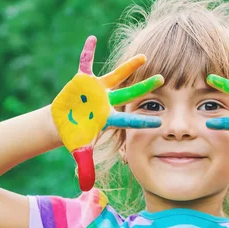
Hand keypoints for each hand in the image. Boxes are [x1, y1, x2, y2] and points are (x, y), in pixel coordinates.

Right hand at [51, 35, 163, 190]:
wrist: (63, 122)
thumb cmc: (75, 136)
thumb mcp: (80, 152)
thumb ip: (85, 168)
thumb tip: (86, 188)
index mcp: (108, 117)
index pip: (128, 118)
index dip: (142, 119)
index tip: (161, 120)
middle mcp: (108, 101)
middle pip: (130, 93)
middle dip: (146, 87)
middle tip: (165, 80)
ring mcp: (97, 90)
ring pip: (116, 76)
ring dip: (129, 67)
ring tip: (145, 57)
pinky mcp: (83, 80)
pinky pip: (84, 63)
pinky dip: (86, 52)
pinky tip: (91, 39)